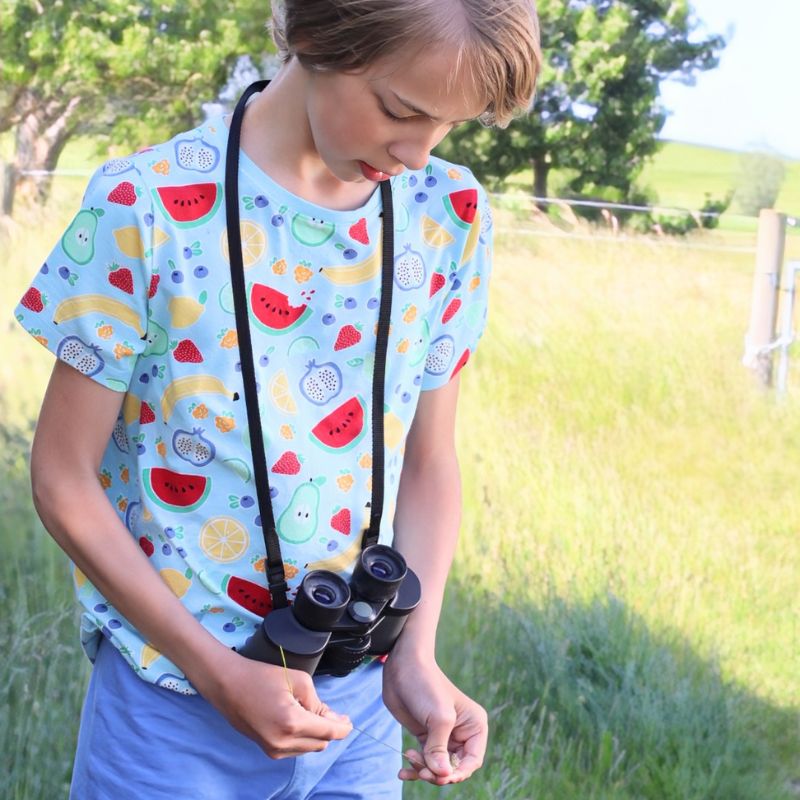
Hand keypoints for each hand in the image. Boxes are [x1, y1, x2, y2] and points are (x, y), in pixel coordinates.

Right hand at [195, 648, 352, 758]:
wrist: (228, 685)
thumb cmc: (261, 677)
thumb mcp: (298, 680)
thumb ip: (317, 701)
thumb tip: (330, 718)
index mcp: (292, 723)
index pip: (328, 732)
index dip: (342, 728)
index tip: (349, 721)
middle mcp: (283, 742)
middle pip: (320, 743)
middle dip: (329, 728)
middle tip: (329, 710)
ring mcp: (274, 749)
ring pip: (309, 747)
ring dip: (316, 733)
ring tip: (309, 711)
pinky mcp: (267, 750)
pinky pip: (295, 749)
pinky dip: (303, 737)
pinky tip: (299, 719)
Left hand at [382, 646, 487, 784]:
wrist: (403, 667)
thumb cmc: (426, 685)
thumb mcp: (438, 718)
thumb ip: (440, 748)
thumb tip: (443, 775)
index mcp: (474, 725)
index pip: (472, 760)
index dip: (458, 772)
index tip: (440, 776)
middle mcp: (461, 732)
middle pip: (454, 767)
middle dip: (438, 773)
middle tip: (421, 770)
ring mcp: (443, 735)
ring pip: (438, 766)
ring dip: (424, 771)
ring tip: (410, 761)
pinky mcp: (426, 735)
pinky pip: (425, 760)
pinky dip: (415, 767)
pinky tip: (403, 771)